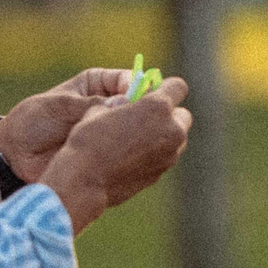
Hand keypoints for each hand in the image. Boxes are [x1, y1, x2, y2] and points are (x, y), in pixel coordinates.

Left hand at [0, 67, 130, 182]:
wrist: (16, 154)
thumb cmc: (33, 120)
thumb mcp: (59, 105)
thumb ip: (88, 104)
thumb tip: (121, 102)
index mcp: (98, 84)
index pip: (127, 80)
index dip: (136, 87)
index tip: (135, 98)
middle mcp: (108, 104)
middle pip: (135, 105)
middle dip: (139, 112)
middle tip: (138, 121)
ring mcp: (110, 130)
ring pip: (132, 130)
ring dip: (133, 134)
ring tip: (130, 140)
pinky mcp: (108, 152)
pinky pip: (123, 152)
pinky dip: (126, 154)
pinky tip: (126, 156)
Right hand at [41, 78, 191, 231]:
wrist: (85, 181)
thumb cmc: (87, 141)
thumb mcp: (99, 109)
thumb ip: (121, 103)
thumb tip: (126, 102)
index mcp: (157, 107)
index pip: (177, 87)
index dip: (165, 87)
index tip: (151, 92)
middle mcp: (171, 130)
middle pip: (182, 115)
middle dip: (168, 114)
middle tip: (145, 117)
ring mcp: (170, 154)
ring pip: (178, 138)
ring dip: (165, 134)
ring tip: (139, 138)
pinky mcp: (162, 172)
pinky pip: (166, 156)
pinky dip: (156, 153)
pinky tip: (133, 156)